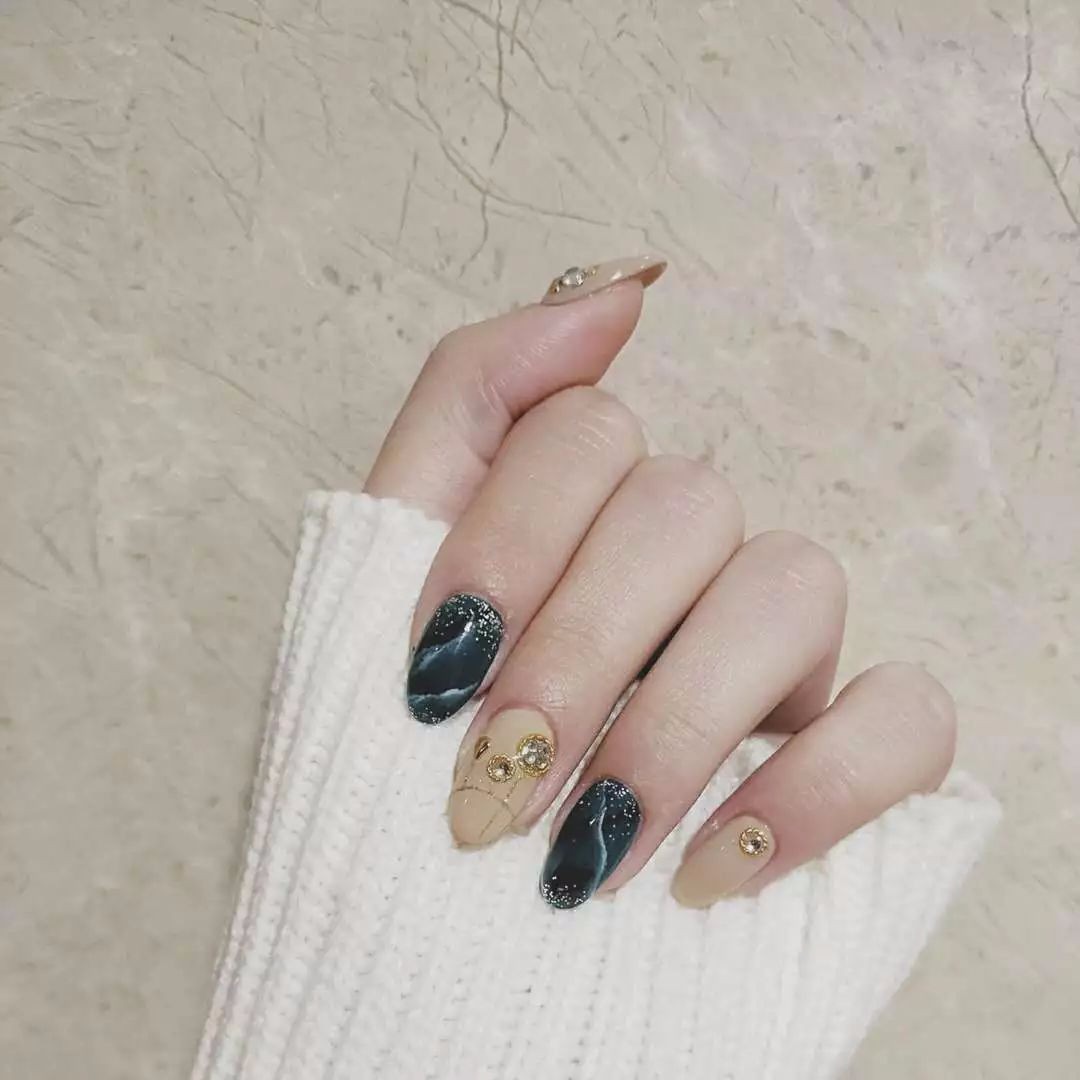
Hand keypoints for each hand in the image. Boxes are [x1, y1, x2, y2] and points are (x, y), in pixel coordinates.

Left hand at [365, 256, 955, 909]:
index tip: (435, 672)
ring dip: (674, 726)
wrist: (436, 942)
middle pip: (683, 503)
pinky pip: (907, 716)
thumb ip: (468, 406)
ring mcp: (780, 645)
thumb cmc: (405, 764)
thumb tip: (614, 290)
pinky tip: (709, 870)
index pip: (581, 427)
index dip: (504, 540)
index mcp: (582, 509)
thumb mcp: (383, 578)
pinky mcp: (855, 744)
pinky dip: (811, 792)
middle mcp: (689, 555)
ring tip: (581, 850)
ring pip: (796, 583)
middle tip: (492, 780)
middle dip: (577, 648)